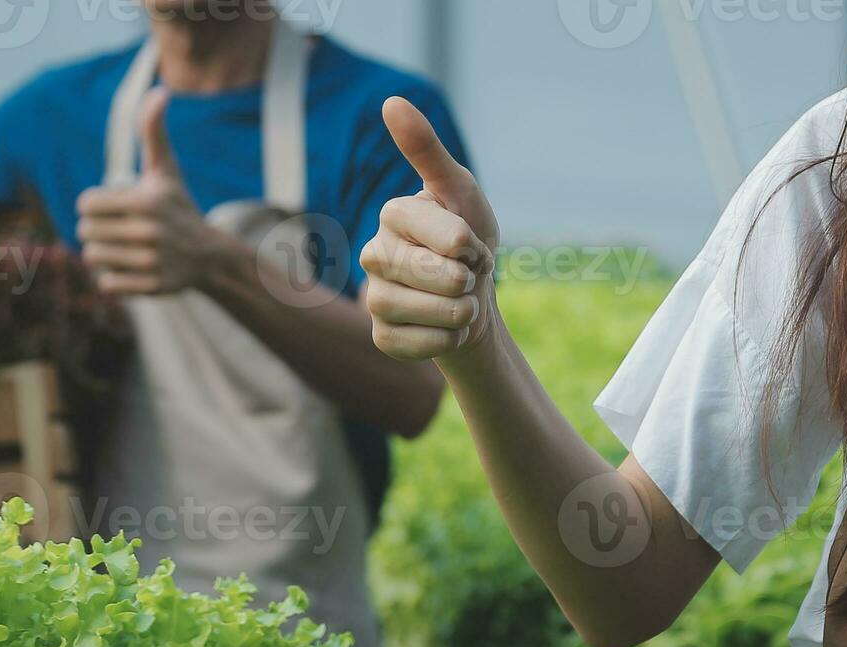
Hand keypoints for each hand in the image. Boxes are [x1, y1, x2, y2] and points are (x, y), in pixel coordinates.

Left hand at [76, 89, 236, 296]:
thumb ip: (154, 131)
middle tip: (119, 231)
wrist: (210, 256)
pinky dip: (113, 278)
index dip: (96, 205)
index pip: (86, 204)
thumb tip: (160, 90)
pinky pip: (107, 284)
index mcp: (145, 202)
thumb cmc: (179, 207)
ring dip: (103, 254)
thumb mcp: (167, 169)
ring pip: (93, 258)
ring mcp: (151, 262)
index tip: (115, 208)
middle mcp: (149, 233)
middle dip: (97, 230)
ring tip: (124, 249)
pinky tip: (132, 268)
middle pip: (85, 232)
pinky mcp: (151, 288)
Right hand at [361, 97, 502, 362]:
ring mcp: (373, 296)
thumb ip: (426, 151)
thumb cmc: (467, 237)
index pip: (439, 232)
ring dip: (457, 311)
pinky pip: (414, 345)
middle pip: (431, 272)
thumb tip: (391, 102)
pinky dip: (445, 340)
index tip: (471, 243)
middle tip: (469, 274)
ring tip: (463, 302)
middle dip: (465, 278)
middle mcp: (373, 252)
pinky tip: (450, 328)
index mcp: (392, 213)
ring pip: (418, 310)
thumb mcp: (459, 191)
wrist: (473, 297)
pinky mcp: (380, 335)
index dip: (469, 243)